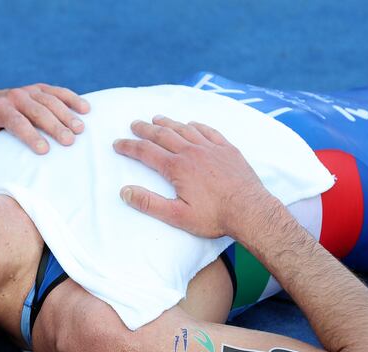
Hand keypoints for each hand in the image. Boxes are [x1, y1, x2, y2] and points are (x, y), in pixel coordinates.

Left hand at [0, 84, 89, 155]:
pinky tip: (85, 109)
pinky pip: (57, 92)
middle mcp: (15, 96)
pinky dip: (72, 98)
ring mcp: (28, 91)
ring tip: (81, 129)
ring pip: (51, 101)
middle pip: (38, 111)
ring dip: (67, 114)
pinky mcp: (38, 90)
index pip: (17, 122)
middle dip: (54, 126)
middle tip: (69, 141)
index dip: (30, 135)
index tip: (44, 150)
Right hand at [113, 116, 276, 239]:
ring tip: (157, 119)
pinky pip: (209, 131)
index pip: (146, 152)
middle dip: (145, 129)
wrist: (250, 210)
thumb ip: (149, 203)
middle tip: (134, 124)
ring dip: (168, 123)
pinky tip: (192, 124)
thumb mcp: (177, 216)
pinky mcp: (227, 150)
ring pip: (184, 129)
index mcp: (177, 168)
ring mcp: (211, 148)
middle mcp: (192, 152)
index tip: (118, 144)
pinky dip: (196, 126)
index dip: (129, 147)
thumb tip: (125, 191)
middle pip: (163, 135)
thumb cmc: (214, 217)